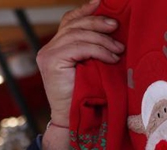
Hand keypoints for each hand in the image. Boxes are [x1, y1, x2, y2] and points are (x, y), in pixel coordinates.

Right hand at [37, 0, 123, 126]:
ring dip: (102, 40)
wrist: (75, 121)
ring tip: (119, 50)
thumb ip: (93, 50)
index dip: (85, 11)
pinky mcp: (51, 61)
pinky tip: (111, 58)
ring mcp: (47, 54)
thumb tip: (113, 30)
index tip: (102, 3)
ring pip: (78, 35)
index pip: (69, 21)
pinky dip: (98, 50)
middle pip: (74, 25)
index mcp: (56, 48)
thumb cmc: (88, 97)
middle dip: (98, 23)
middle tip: (116, 28)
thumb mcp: (92, 67)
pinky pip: (79, 47)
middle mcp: (48, 49)